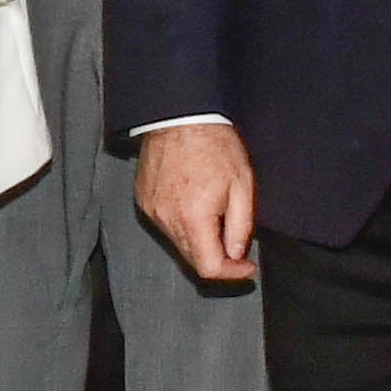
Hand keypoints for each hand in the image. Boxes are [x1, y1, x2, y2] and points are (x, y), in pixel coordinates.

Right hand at [136, 120, 260, 287]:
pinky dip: (182, 223)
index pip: (209, 267)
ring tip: (213, 211)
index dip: (231, 273)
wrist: (180, 117)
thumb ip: (241, 226)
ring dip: (199, 239)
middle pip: (192, 259)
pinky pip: (165, 225)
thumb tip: (237, 254)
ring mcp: (152, 211)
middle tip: (235, 242)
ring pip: (178, 243)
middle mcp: (167, 219)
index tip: (246, 267)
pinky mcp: (144, 201)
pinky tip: (193, 201)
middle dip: (217, 257)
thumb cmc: (213, 144)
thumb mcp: (242, 185)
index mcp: (193, 218)